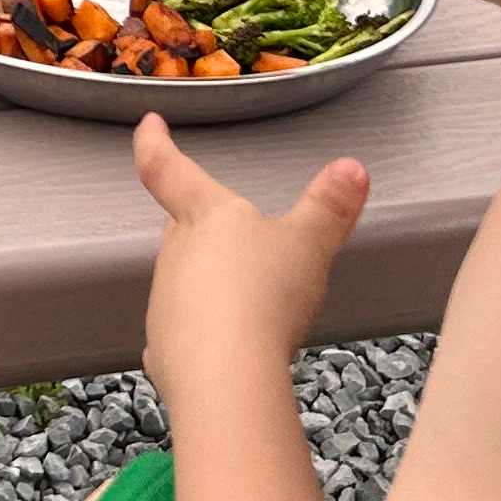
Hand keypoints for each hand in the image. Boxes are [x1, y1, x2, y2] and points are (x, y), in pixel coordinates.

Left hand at [133, 113, 369, 393]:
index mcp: (206, 217)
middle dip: (201, 228)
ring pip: (184, 282)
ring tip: (248, 302)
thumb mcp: (310, 245)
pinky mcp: (164, 351)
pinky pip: (182, 336)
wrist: (227, 377)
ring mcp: (165, 304)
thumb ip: (329, 207)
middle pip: (182, 229)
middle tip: (231, 233)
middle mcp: (175, 255)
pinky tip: (223, 349)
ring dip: (209, 286)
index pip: (167, 169)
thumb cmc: (265, 297)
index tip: (148, 123)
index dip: (154, 142)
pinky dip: (200, 337)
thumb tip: (353, 166)